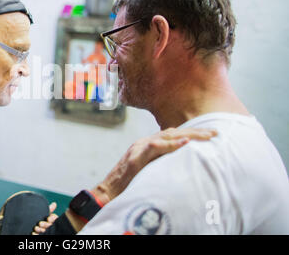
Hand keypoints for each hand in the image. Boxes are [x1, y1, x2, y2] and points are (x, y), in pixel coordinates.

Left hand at [32, 202, 57, 234]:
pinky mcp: (39, 234)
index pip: (54, 219)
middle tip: (40, 223)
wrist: (26, 220)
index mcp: (50, 219)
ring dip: (40, 230)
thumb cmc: (37, 215)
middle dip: (45, 224)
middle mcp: (48, 225)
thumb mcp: (43, 212)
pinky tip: (33, 233)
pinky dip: (36, 234)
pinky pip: (39, 235)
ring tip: (36, 228)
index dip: (52, 219)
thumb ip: (49, 209)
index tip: (48, 218)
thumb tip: (55, 203)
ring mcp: (43, 230)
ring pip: (44, 231)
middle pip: (49, 225)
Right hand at [91, 127, 217, 204]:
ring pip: (167, 136)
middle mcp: (144, 142)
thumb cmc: (129, 184)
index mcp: (148, 145)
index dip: (192, 133)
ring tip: (206, 135)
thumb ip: (161, 162)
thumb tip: (181, 161)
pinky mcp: (136, 158)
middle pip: (173, 132)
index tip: (210, 134)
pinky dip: (171, 144)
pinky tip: (184, 143)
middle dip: (195, 132)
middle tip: (215, 132)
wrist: (108, 192)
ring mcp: (139, 148)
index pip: (173, 134)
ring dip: (188, 135)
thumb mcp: (149, 170)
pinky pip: (155, 148)